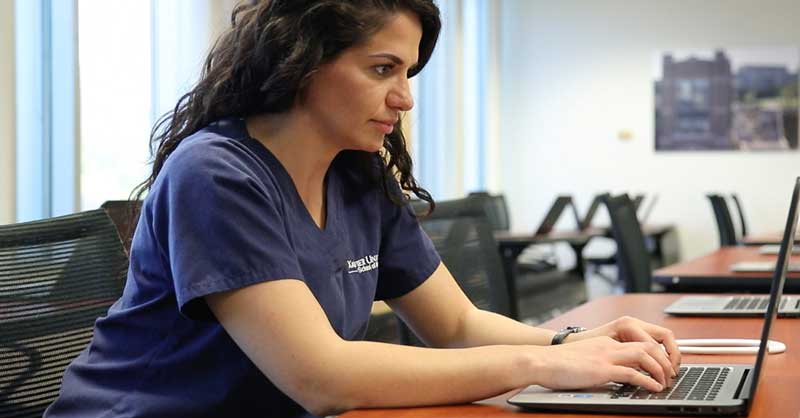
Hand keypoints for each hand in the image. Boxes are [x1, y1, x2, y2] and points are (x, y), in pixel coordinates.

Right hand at [565, 316, 680, 386]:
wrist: (541, 361)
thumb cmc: (558, 363)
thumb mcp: (585, 358)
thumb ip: (601, 362)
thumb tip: (613, 375)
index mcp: (606, 343)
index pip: (640, 343)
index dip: (656, 354)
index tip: (662, 368)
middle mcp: (609, 346)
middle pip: (648, 346)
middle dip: (665, 360)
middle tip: (670, 375)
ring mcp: (606, 357)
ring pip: (645, 356)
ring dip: (660, 370)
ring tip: (665, 383)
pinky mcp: (601, 369)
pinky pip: (632, 373)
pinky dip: (648, 381)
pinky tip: (654, 388)